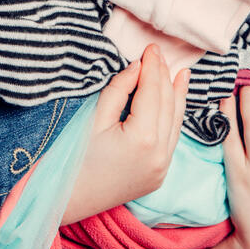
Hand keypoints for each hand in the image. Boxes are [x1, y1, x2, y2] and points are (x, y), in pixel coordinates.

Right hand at [61, 44, 188, 224]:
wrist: (67, 201)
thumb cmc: (73, 159)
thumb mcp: (94, 118)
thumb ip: (120, 90)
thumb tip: (138, 68)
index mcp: (143, 138)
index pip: (153, 92)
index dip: (152, 67)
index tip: (151, 47)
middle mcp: (160, 155)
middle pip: (168, 105)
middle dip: (164, 77)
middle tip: (159, 54)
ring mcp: (163, 168)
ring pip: (176, 123)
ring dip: (178, 96)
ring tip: (181, 74)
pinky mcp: (160, 176)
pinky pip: (172, 140)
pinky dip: (174, 118)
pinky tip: (174, 104)